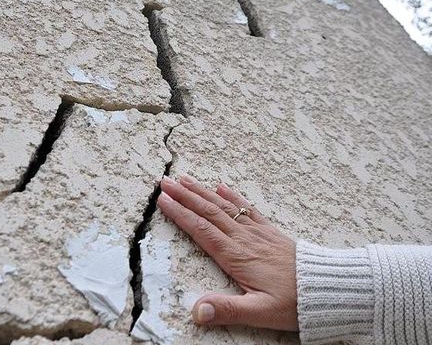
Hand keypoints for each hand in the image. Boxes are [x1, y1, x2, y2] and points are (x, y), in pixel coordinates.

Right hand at [157, 175, 297, 330]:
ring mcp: (256, 232)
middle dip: (184, 196)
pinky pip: (246, 208)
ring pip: (223, 206)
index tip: (162, 201)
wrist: (328, 288)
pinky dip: (232, 196)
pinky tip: (222, 186)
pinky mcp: (269, 231)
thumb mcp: (260, 312)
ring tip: (184, 179)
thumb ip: (228, 310)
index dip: (179, 214)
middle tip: (165, 182)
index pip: (201, 229)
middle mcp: (243, 239)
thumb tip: (198, 311)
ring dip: (201, 192)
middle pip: (207, 212)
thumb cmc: (295, 302)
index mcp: (236, 256)